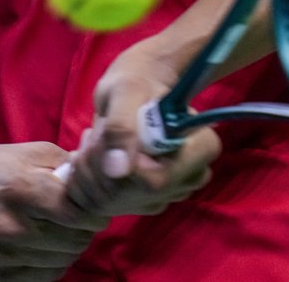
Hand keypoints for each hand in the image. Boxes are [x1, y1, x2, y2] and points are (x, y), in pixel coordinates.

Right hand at [0, 142, 109, 280]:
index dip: (93, 210)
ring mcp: (1, 256)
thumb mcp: (18, 152)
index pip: (76, 212)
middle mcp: (10, 226)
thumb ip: (60, 161)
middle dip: (85, 228)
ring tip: (62, 230)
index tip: (93, 205)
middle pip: (74, 239)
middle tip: (78, 217)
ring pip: (63, 260)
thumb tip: (93, 172)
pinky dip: (52, 264)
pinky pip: (44, 277)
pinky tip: (45, 248)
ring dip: (71, 247)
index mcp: (18, 188)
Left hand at [61, 41, 220, 216]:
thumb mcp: (126, 92)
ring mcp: (168, 194)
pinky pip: (103, 207)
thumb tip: (117, 171)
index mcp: (201, 149)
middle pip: (133, 196)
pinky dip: (86, 182)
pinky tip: (91, 157)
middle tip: (92, 134)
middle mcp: (190, 179)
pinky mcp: (144, 202)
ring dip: (89, 171)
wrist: (135, 90)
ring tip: (93, 140)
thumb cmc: (136, 82)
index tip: (105, 136)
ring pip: (113, 204)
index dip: (122, 167)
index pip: (157, 181)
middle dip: (99, 166)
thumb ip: (122, 127)